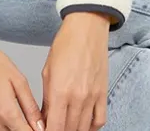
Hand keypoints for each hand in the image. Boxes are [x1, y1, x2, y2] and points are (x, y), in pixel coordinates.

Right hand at [0, 42, 44, 130]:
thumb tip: (40, 125)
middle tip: (27, 119)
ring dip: (11, 129)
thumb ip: (30, 107)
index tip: (37, 125)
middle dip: (23, 129)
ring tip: (14, 114)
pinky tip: (2, 115)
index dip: (35, 130)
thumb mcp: (19, 81)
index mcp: (6, 112)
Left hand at [41, 12, 110, 130]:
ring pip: (84, 128)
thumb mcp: (47, 71)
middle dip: (60, 130)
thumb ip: (47, 98)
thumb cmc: (65, 45)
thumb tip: (45, 118)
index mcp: (60, 91)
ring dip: (74, 130)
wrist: (86, 30)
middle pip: (69, 130)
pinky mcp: (103, 94)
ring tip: (66, 124)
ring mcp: (92, 97)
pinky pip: (100, 121)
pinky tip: (83, 123)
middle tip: (55, 126)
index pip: (54, 128)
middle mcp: (77, 97)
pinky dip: (91, 126)